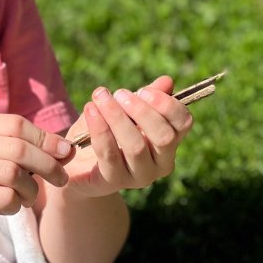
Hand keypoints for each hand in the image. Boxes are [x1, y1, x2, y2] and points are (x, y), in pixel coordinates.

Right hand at [0, 113, 73, 249]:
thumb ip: (21, 152)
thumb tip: (67, 149)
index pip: (16, 124)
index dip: (46, 138)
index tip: (66, 153)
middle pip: (18, 148)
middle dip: (48, 165)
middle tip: (60, 180)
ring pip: (13, 173)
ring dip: (30, 190)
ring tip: (27, 199)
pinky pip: (3, 197)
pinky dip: (15, 205)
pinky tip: (8, 208)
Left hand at [64, 75, 192, 197]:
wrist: (79, 162)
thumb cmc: (109, 130)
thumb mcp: (126, 110)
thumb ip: (146, 97)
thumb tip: (167, 81)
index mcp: (170, 140)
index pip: (183, 123)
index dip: (167, 105)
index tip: (144, 90)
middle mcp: (161, 162)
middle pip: (164, 137)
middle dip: (142, 111)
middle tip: (120, 93)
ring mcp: (139, 175)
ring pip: (136, 146)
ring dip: (117, 117)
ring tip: (100, 97)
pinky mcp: (113, 181)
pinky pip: (109, 154)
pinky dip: (99, 129)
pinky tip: (90, 110)